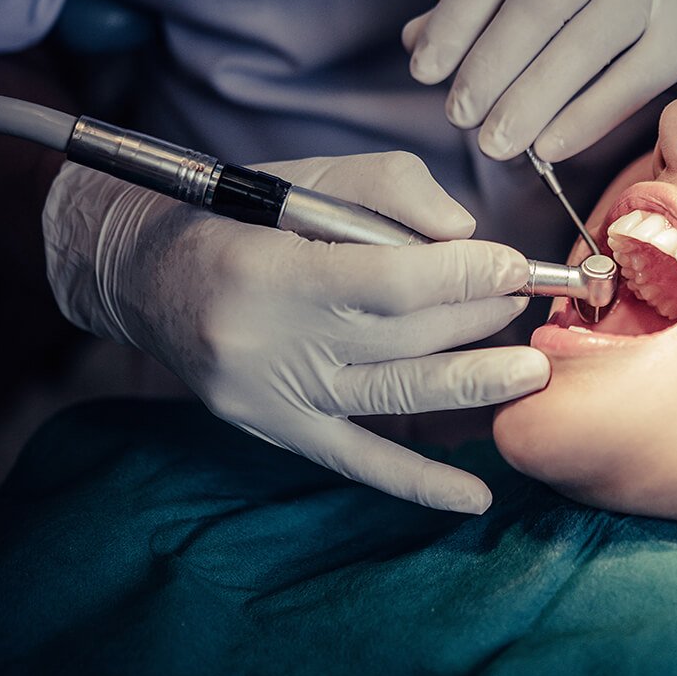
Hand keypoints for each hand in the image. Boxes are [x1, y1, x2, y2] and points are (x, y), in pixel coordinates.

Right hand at [42, 153, 549, 512]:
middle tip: (523, 299)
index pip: (392, 284)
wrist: (146, 276)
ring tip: (530, 371)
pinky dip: (420, 484)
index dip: (465, 277)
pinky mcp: (278, 430)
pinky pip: (359, 462)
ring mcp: (274, 398)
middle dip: (478, 317)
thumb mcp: (306, 177)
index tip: (515, 265)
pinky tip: (475, 498)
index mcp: (270, 272)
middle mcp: (270, 344)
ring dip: (473, 384)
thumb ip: (390, 190)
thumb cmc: (241, 217)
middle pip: (404, 339)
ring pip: (395, 397)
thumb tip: (464, 233)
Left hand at [403, 0, 676, 162]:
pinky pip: (627, 82)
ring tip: (496, 143)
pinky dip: (585, 119)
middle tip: (459, 117)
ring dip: (531, 102)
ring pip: (579, 48)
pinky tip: (550, 146)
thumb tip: (416, 42)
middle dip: (490, 68)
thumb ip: (485, 7)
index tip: (425, 70)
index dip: (456, 20)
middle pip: (536, 7)